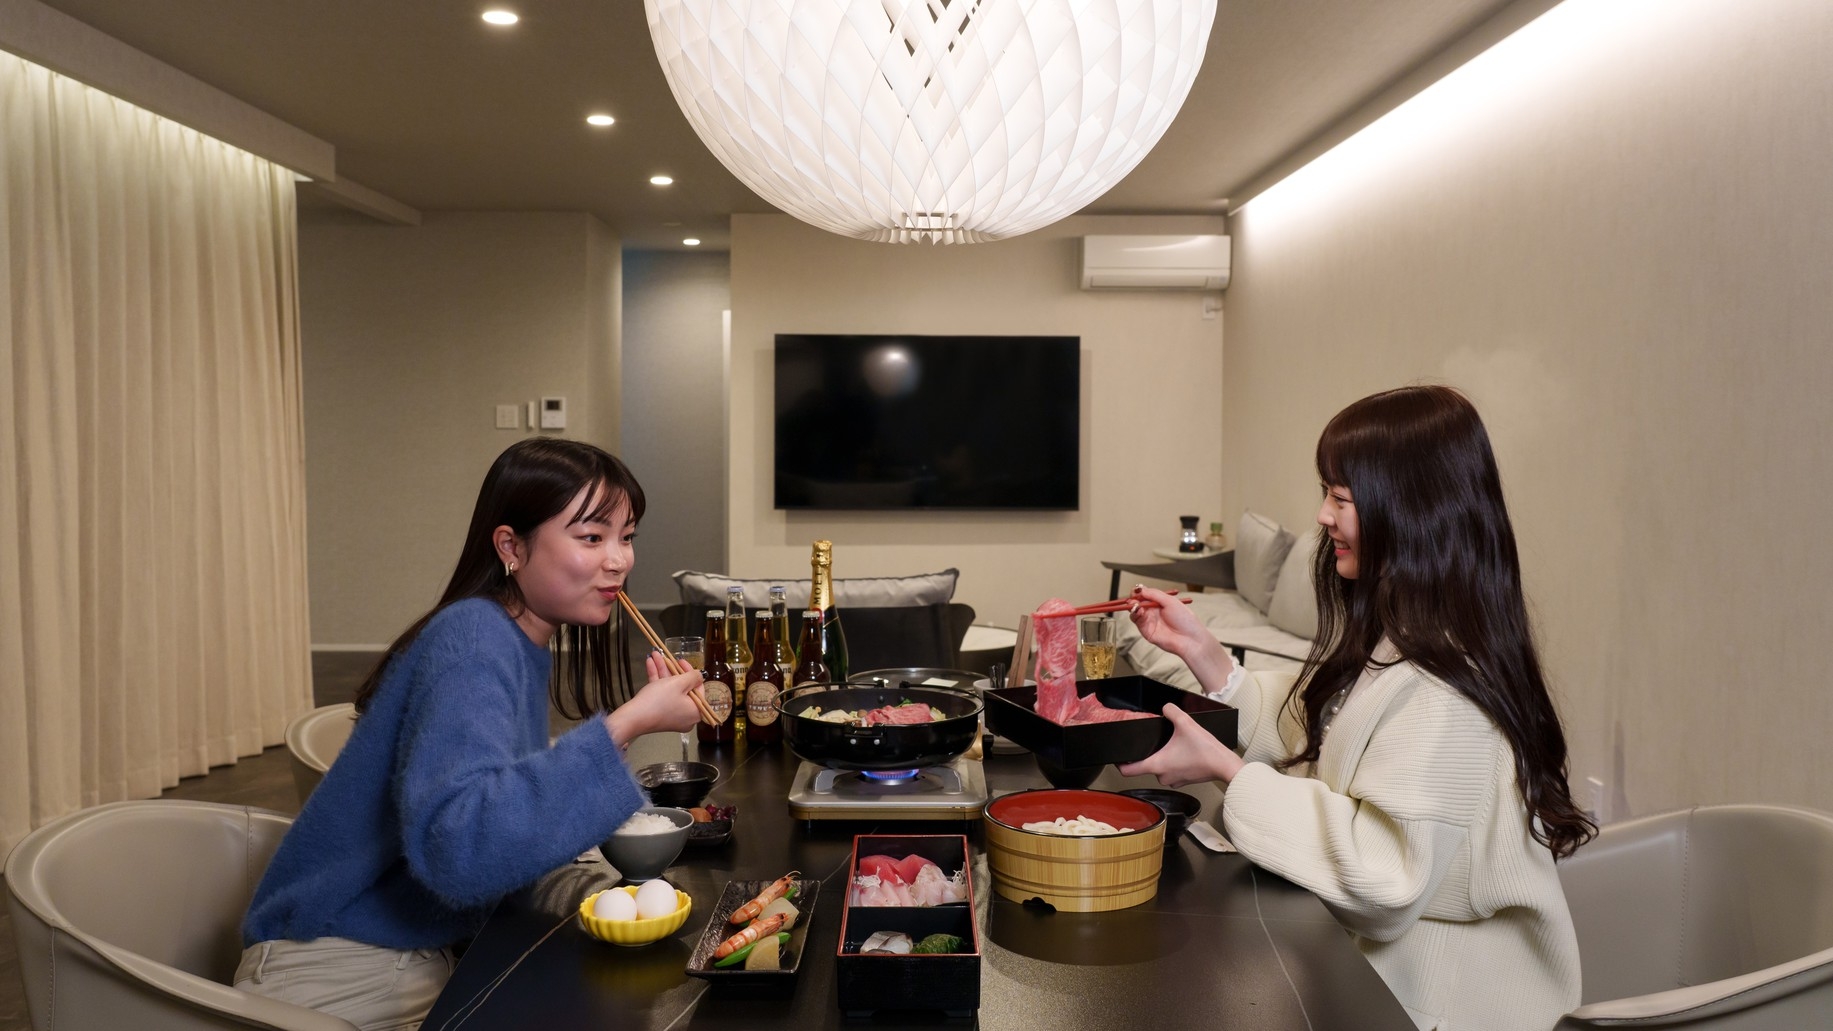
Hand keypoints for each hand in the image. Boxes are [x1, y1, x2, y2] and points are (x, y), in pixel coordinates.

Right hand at [603, 654, 705, 746]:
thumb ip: (692, 677)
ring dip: (662, 670)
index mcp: (695, 711)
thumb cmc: (660, 701)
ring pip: (669, 689)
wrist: (634, 717)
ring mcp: (671, 715)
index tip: (681, 661)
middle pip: (682, 688)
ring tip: (655, 655)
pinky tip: (650, 663)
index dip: (690, 672)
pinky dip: (656, 680)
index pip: (698, 689)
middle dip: (672, 669)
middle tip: (668, 657)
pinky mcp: (659, 713)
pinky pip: (661, 694)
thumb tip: (700, 675)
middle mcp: (686, 715)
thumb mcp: (679, 684)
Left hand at [1116, 703, 1243, 785]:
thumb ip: (1171, 711)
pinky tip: (1181, 751)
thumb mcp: (1186, 723)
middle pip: (1144, 766)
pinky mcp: (1184, 780)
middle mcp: (1163, 776)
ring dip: (1161, 757)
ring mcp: (1173, 780)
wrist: (1225, 765)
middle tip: (1150, 741)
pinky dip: (1173, 762)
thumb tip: (1166, 707)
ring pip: (1159, 768)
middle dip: (1146, 753)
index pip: (1128, 770)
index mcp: (1157, 764)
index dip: (1118, 763)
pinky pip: (1171, 771)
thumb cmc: (1206, 751)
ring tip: (1169, 744)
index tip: (1116, 757)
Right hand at [1127, 586, 1233, 688]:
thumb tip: (1140, 589)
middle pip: (1138, 602)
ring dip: (1133, 606)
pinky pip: (1136, 621)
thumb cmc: (1184, 619)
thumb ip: (1154, 594)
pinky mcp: (1146, 631)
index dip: (1139, 592)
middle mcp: (1153, 612)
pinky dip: (1135, 615)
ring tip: (1136, 605)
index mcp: (1160, 603)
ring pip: (1135, 611)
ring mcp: (1149, 621)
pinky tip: (1139, 611)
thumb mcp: (1170, 601)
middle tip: (1134, 598)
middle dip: (1134, 599)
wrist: (1189, 638)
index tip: (1137, 590)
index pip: (1145, 595)